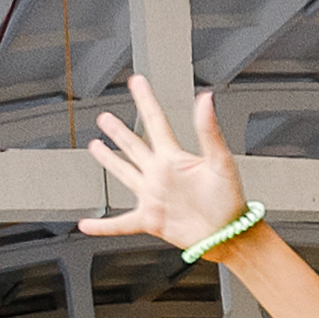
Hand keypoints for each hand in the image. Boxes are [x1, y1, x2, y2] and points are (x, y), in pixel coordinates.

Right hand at [79, 74, 247, 252]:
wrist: (229, 235)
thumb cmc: (230, 201)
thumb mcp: (220, 162)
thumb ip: (208, 130)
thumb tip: (206, 99)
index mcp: (175, 158)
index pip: (156, 122)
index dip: (145, 100)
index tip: (137, 82)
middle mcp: (160, 174)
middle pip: (134, 146)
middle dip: (119, 131)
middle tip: (105, 117)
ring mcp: (153, 196)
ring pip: (125, 174)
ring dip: (109, 160)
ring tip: (95, 147)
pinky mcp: (150, 220)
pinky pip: (121, 223)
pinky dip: (103, 226)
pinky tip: (88, 225)